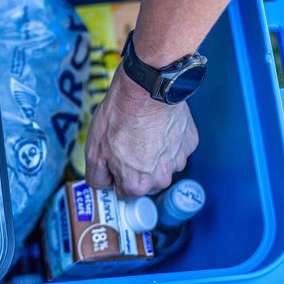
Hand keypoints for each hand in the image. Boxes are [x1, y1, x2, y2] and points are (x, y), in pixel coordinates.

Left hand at [85, 67, 198, 198]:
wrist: (146, 90)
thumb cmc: (118, 118)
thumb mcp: (94, 151)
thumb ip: (97, 177)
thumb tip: (103, 185)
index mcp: (137, 185)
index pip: (124, 193)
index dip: (116, 176)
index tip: (113, 160)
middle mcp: (161, 179)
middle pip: (145, 181)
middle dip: (135, 167)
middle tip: (125, 143)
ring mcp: (178, 161)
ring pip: (161, 165)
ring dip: (152, 154)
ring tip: (141, 132)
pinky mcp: (189, 143)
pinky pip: (175, 148)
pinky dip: (167, 140)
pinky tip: (156, 125)